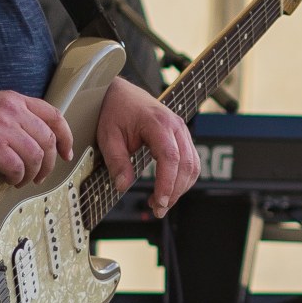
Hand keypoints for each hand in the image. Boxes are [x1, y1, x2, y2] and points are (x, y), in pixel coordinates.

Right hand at [0, 89, 73, 182]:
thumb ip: (13, 115)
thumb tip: (35, 137)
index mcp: (13, 99)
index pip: (53, 115)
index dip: (65, 137)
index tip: (66, 152)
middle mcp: (11, 110)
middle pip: (47, 139)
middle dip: (49, 162)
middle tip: (40, 175)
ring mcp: (1, 127)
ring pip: (36, 156)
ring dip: (32, 173)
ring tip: (22, 180)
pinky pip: (17, 167)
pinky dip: (17, 177)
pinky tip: (9, 180)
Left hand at [98, 78, 200, 216]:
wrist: (121, 93)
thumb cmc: (115, 111)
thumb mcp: (108, 136)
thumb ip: (117, 161)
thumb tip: (123, 186)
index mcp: (158, 123)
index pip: (170, 157)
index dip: (167, 182)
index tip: (159, 202)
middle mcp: (175, 126)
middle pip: (187, 164)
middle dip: (175, 191)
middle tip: (158, 209)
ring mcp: (181, 130)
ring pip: (193, 165)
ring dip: (181, 187)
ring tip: (161, 204)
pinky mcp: (181, 137)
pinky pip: (190, 161)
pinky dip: (183, 179)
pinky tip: (168, 190)